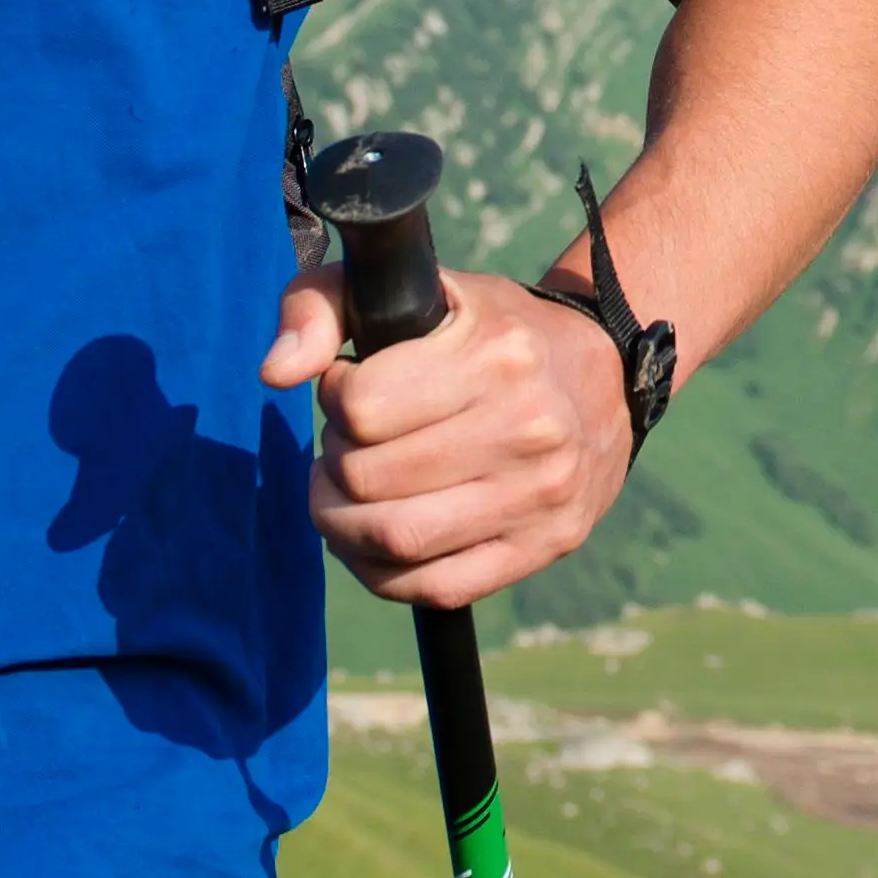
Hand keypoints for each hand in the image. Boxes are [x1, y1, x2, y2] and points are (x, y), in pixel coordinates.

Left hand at [266, 259, 636, 609]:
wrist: (603, 379)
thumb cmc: (487, 332)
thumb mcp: (412, 289)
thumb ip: (321, 308)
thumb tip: (275, 374)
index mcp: (496, 354)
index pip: (361, 408)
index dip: (334, 400)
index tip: (350, 389)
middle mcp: (529, 427)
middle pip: (368, 478)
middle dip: (333, 464)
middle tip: (345, 446)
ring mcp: (542, 495)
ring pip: (394, 540)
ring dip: (342, 524)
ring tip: (346, 495)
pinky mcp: (545, 546)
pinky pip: (434, 588)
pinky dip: (380, 574)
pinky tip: (371, 542)